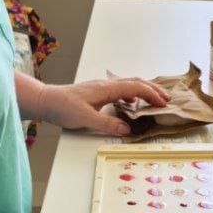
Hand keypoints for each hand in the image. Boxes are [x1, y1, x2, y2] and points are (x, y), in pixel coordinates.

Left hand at [38, 78, 169, 135]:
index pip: (135, 87)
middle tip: (167, 99)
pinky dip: (131, 95)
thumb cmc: (62, 107)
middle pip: (136, 82)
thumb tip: (128, 129)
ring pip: (128, 85)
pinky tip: (130, 105)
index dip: (151, 95)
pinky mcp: (97, 92)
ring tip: (154, 101)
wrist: (45, 100)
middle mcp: (106, 85)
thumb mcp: (85, 119)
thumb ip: (108, 124)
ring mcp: (102, 87)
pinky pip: (120, 90)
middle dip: (153, 89)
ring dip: (143, 91)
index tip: (163, 104)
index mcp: (107, 89)